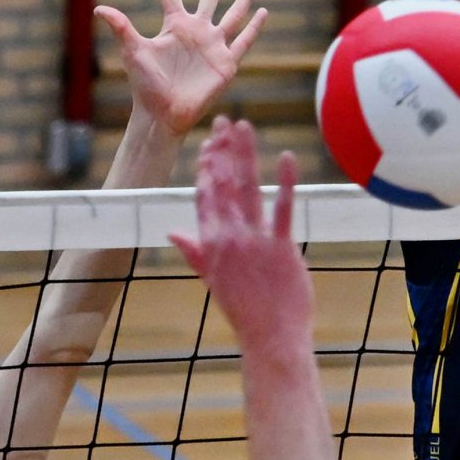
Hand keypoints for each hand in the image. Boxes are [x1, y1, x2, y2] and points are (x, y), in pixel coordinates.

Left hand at [95, 0, 266, 138]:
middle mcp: (196, 30)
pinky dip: (254, 28)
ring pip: (234, 13)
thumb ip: (122, 28)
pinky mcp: (226, 63)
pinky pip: (243, 41)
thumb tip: (99, 8)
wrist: (164, 114)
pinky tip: (263, 12)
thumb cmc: (146, 85)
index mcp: (174, 25)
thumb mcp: (133, 52)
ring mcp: (213, 45)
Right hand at [171, 119, 310, 340]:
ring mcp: (255, 242)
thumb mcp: (212, 281)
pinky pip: (283, 209)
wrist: (271, 338)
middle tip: (224, 121)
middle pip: (222, 185)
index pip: (204, 197)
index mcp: (211, 245)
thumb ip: (194, 252)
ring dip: (245, 154)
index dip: (205, 168)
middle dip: (222, 150)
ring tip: (244, 126)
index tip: (209, 144)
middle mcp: (229, 239)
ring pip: (247, 189)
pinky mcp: (282, 248)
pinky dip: (285, 182)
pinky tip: (287, 156)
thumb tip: (173, 233)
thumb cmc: (245, 311)